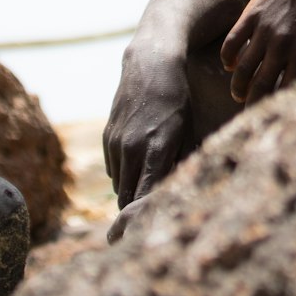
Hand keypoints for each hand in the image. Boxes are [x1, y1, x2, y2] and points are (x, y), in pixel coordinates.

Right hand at [103, 43, 192, 209]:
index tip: (151, 230)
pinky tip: (138, 170)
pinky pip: (113, 170)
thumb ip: (181, 162)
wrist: (150, 64)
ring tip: (145, 200)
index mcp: (157, 149)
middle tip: (148, 224)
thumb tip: (178, 192)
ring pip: (119, 186)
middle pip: (127, 198)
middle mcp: (132, 148)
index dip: (146, 217)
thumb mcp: (188, 131)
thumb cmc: (178, 100)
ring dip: (130, 195)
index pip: (145, 197)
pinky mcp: (107, 136)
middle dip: (136, 213)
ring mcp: (116, 142)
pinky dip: (123, 176)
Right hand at [220, 0, 295, 103]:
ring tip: (238, 94)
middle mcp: (283, 45)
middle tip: (248, 112)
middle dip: (252, 104)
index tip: (269, 116)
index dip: (275, 108)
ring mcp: (265, 29)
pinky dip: (227, 59)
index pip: (285, 93)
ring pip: (242, 70)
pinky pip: (231, 44)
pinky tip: (229, 66)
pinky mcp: (251, 14)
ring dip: (237, 87)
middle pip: (260, 86)